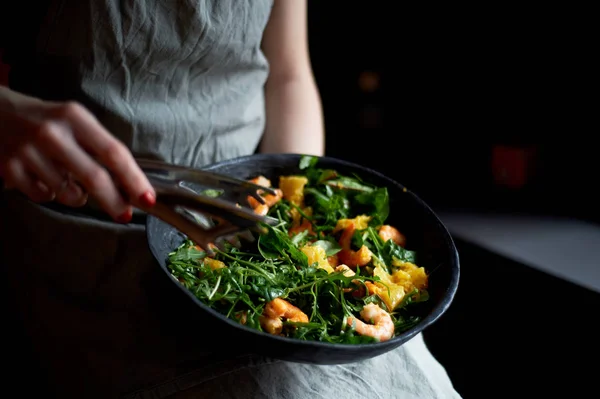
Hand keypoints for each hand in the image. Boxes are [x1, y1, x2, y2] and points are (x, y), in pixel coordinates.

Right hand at [0, 88, 154, 221]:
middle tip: (124, 214)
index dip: (133, 179)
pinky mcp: (9, 168)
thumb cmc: (46, 121)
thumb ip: (99, 148)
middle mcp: (52, 133)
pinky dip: (51, 194)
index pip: (113, 152)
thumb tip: (129, 185)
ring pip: (68, 192)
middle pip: (94, 177)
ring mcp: (28, 151)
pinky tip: (45, 179)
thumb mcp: (74, 122)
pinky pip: (43, 196)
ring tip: (71, 182)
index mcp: (75, 117)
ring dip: (78, 197)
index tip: (147, 198)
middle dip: (114, 201)